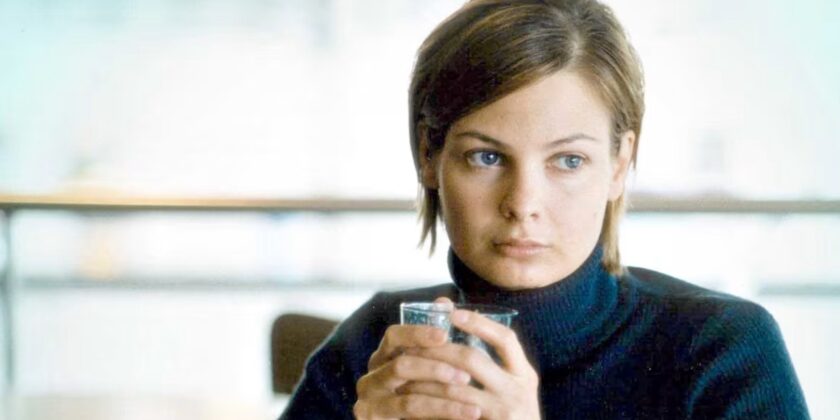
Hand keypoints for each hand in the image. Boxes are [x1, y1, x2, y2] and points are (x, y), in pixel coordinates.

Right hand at [354, 297, 482, 419]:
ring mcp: (369, 400)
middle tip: (466, 373)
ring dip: (443, 392)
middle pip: (400, 364)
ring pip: (408, 393)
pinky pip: (410, 410)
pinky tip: (468, 413)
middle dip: (435, 367)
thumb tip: (444, 302)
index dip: (417, 333)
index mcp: (383, 358)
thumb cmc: (416, 397)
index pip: (394, 336)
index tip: (444, 334)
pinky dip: (443, 410)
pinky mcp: (371, 418)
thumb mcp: (426, 369)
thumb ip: (433, 339)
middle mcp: (371, 376)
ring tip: (470, 394)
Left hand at [400, 302, 540, 419]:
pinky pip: (451, 414)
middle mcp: (518, 391)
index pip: (505, 338)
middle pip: (472, 359)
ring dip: (425, 379)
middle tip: (412, 345)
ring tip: (404, 372)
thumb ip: (489, 356)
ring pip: (454, 389)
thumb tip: (450, 309)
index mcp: (524, 374)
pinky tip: (412, 400)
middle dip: (438, 350)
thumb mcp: (510, 386)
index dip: (479, 323)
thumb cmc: (510, 415)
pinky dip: (429, 406)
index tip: (453, 313)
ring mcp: (503, 413)